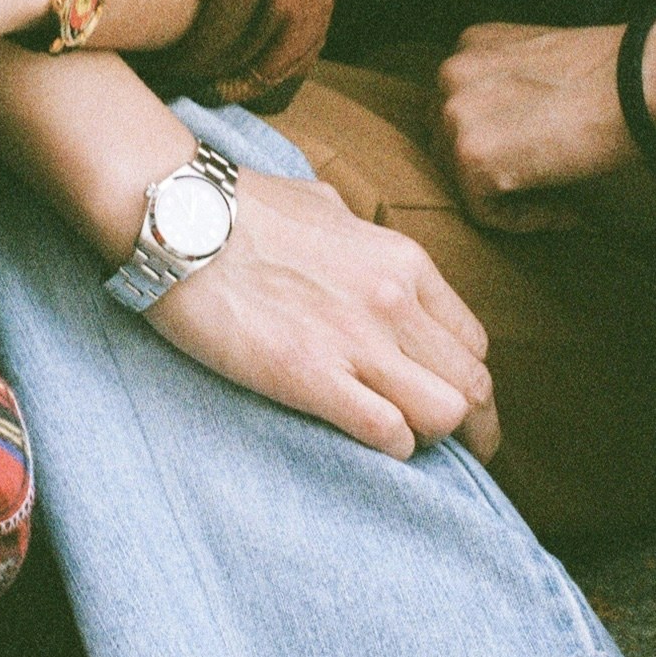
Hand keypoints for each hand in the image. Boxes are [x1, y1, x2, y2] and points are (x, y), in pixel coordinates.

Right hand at [145, 168, 499, 461]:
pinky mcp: (312, 376)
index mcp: (404, 262)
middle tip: (450, 448)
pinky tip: (374, 446)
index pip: (472, 342)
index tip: (448, 401)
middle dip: (471, 426)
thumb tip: (358, 246)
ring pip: (446, 414)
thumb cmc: (243, 207)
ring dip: (433, 440)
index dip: (465, 381)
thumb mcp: (326, 208)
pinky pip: (387, 432)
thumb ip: (359, 237)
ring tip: (410, 448)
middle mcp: (395, 302)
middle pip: (473, 385)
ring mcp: (357, 341)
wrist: (182, 218)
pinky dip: (391, 448)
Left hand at [437, 21, 638, 224]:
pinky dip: (524, 219)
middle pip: (448, 145)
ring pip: (462, 180)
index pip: (457, 109)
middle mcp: (452, 72)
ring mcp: (456, 113)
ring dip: (508, 197)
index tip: (539, 158)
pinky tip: (566, 207)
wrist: (642, 80)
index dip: (496, 142)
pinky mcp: (471, 156)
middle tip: (548, 186)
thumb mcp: (547, 64)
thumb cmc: (616, 77)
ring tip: (562, 197)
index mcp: (470, 45)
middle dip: (493, 171)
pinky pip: (484, 211)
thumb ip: (512, 88)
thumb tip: (509, 139)